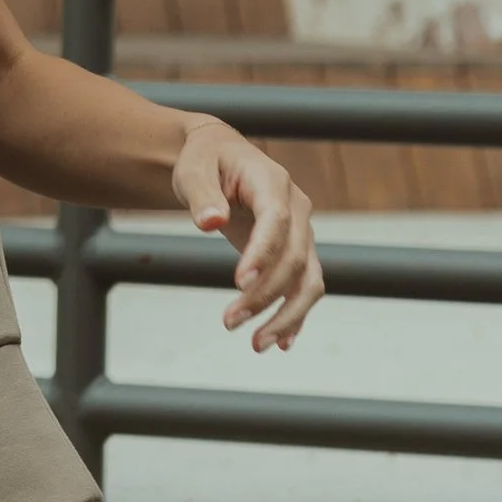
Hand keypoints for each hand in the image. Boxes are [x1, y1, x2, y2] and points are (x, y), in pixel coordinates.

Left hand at [172, 119, 324, 351]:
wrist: (222, 156)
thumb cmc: (205, 160)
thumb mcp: (193, 168)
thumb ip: (201, 193)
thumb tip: (210, 222)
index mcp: (272, 183)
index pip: (276, 222)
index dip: (262, 254)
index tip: (239, 283)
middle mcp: (297, 208)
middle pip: (294, 257)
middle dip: (264, 294)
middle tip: (229, 322)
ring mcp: (301, 232)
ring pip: (308, 279)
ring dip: (287, 315)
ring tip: (257, 345)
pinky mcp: (296, 251)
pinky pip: (305, 287)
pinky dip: (297, 315)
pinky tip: (281, 343)